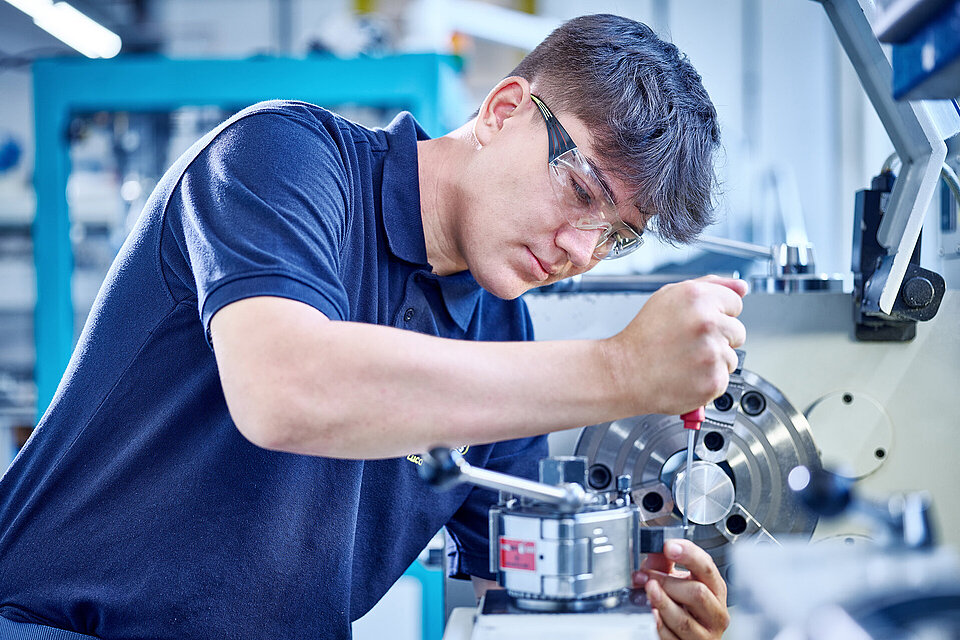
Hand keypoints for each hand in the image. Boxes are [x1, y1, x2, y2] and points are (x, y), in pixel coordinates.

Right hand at [603, 275, 746, 415]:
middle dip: (719, 338)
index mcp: (698, 297)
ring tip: (684, 360)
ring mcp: (712, 353)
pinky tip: (686, 374)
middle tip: (688, 344)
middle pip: (738, 332)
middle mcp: (707, 323)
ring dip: (713, 361)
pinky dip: (707, 380)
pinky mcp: (713, 380)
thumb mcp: (669, 297)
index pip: (736, 303)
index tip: (697, 324)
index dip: (717, 314)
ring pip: (731, 357)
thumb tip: (741, 286)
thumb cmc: (643, 337)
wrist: (624, 372)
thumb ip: (710, 286)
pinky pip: (724, 379)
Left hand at [633, 539, 728, 639]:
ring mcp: (705, 634)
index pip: (707, 567)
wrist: (688, 635)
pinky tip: (651, 614)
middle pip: (697, 593)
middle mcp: (715, 612)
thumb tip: (655, 553)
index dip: (688, 554)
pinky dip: (658, 625)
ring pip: (684, 620)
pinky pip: (671, 638)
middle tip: (648, 575)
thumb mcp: (677, 580)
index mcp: (715, 589)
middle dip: (667, 582)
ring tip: (647, 590)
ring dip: (661, 602)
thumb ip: (665, 564)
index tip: (669, 547)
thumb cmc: (684, 605)